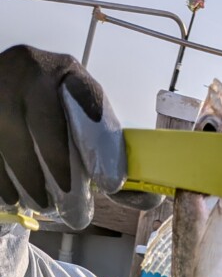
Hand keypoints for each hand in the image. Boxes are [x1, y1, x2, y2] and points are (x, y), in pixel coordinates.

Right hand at [0, 45, 125, 228]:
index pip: (87, 99)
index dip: (99, 143)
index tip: (109, 184)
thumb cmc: (51, 116)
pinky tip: (12, 198)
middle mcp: (30, 68)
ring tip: (42, 204)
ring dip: (29, 179)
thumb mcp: (82, 123)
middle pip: (45, 122)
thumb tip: (150, 196)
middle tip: (73, 208)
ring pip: (11, 136)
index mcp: (67, 71)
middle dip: (60, 171)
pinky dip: (2, 179)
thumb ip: (111, 157)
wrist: (7, 95)